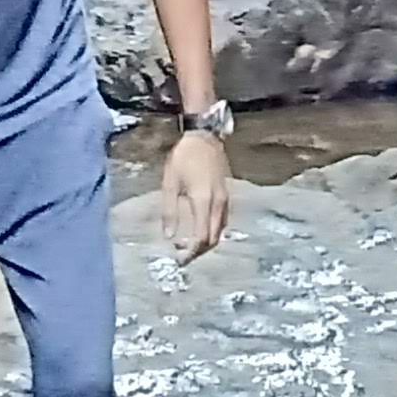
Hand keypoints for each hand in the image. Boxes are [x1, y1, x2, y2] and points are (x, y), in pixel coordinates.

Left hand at [161, 131, 231, 260]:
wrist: (204, 137)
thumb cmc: (183, 158)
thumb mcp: (170, 184)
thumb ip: (170, 212)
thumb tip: (169, 237)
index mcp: (203, 202)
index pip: (202, 237)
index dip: (191, 252)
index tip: (179, 259)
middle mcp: (218, 204)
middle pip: (214, 238)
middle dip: (199, 251)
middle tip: (182, 255)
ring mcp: (225, 200)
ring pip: (220, 231)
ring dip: (206, 242)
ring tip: (189, 244)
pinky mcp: (227, 196)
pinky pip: (222, 222)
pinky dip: (212, 231)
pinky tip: (200, 229)